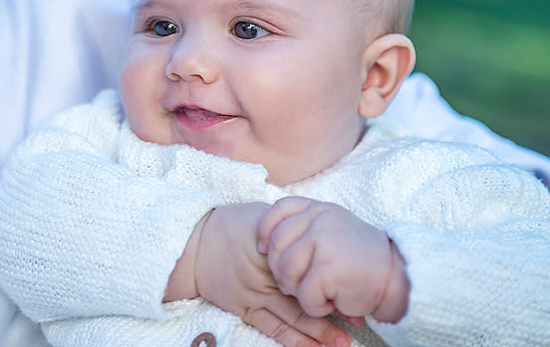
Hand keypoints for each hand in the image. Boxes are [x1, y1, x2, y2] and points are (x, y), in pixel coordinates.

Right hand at [194, 203, 353, 346]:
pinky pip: (271, 328)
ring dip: (318, 331)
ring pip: (292, 316)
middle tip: (359, 320)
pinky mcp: (244, 309)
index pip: (309, 264)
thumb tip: (318, 231)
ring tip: (343, 342)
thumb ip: (288, 225)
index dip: (333, 277)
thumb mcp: (261, 216)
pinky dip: (293, 340)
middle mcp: (266, 273)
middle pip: (305, 295)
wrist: (191, 245)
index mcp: (274, 247)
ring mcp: (254, 294)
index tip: (356, 285)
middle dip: (333, 310)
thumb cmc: (229, 226)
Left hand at [258, 197, 408, 322]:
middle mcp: (319, 219)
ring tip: (316, 293)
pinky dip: (314, 306)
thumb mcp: (332, 227)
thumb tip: (265, 241)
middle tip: (295, 283)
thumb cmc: (359, 257)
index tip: (262, 249)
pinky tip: (331, 302)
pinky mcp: (328, 268)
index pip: (278, 210)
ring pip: (286, 271)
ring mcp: (323, 241)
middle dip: (280, 270)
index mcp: (318, 208)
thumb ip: (304, 226)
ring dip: (297, 291)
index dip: (265, 231)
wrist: (395, 277)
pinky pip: (304, 294)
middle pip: (276, 245)